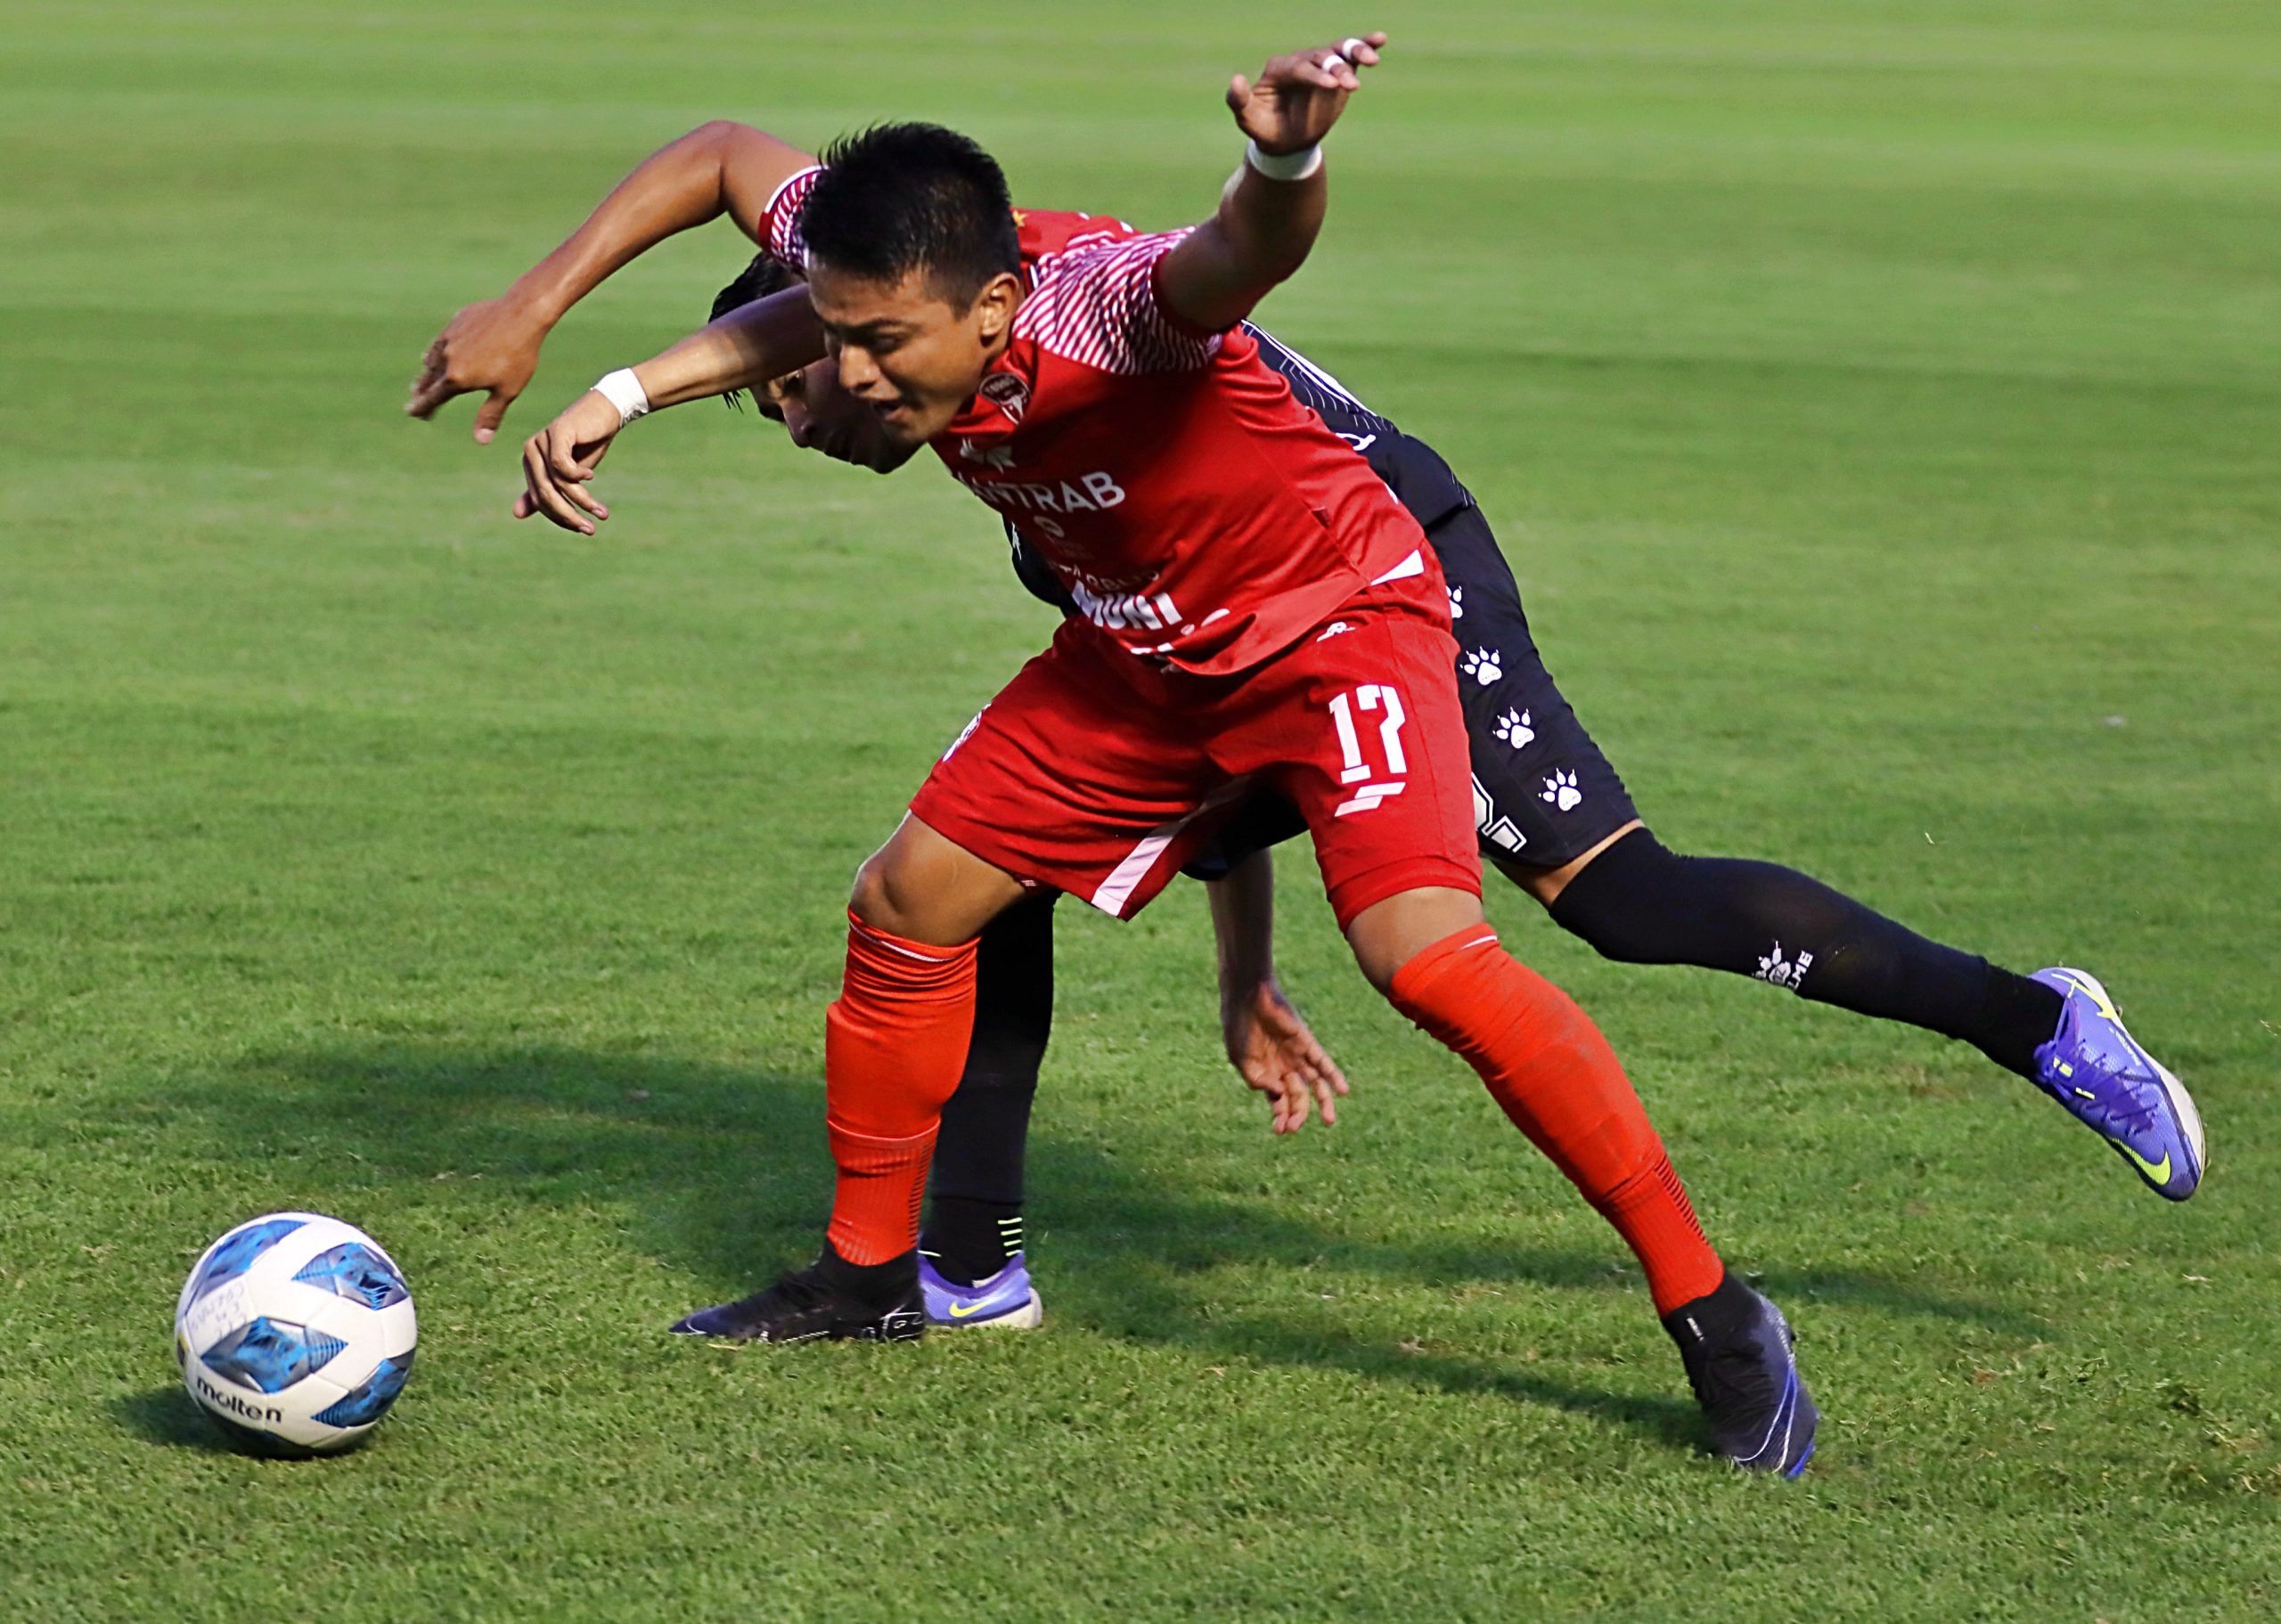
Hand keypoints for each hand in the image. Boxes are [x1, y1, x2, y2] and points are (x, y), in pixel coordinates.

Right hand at [407, 295, 548, 442]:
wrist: (521, 314)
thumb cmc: (518, 356)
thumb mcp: (507, 391)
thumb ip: (490, 415)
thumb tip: (481, 441)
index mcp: (457, 378)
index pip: (433, 398)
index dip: (422, 407)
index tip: (413, 413)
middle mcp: (447, 358)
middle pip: (428, 379)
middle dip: (421, 392)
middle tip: (414, 401)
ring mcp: (449, 338)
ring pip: (432, 358)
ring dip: (427, 371)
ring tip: (423, 377)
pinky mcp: (456, 322)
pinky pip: (441, 340)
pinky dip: (436, 350)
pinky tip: (437, 351)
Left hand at [513, 391, 622, 533]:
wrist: (606, 412)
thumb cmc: (588, 442)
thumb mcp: (568, 474)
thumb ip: (545, 491)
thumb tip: (515, 514)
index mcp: (531, 463)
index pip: (540, 500)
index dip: (560, 518)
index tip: (583, 528)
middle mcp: (530, 451)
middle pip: (545, 494)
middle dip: (569, 515)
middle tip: (590, 529)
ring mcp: (542, 440)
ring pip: (557, 482)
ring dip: (582, 500)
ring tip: (601, 512)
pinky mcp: (557, 431)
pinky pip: (562, 464)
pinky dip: (577, 475)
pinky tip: (590, 475)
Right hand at [1223, 976, 1348, 1134]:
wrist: (1247, 997)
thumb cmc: (1238, 1027)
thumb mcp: (1241, 1060)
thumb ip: (1256, 1080)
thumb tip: (1277, 1094)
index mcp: (1266, 1073)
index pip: (1278, 1101)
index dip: (1280, 1116)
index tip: (1281, 1130)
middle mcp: (1284, 1067)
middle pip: (1297, 1096)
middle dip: (1297, 1114)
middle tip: (1295, 1127)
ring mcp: (1296, 1055)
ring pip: (1315, 1083)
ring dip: (1323, 1102)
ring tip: (1329, 1120)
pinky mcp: (1306, 1042)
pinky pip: (1323, 1062)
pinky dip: (1333, 1076)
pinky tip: (1342, 1091)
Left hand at [1225, 32, 1386, 155]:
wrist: (1286, 140)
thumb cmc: (1265, 128)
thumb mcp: (1248, 120)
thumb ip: (1239, 101)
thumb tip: (1235, 80)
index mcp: (1280, 70)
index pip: (1299, 68)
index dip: (1316, 75)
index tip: (1332, 86)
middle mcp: (1301, 61)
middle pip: (1322, 58)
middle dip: (1338, 69)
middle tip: (1351, 86)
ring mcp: (1320, 64)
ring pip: (1338, 51)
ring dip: (1355, 52)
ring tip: (1372, 60)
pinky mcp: (1336, 70)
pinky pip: (1350, 54)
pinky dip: (1365, 44)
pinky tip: (1380, 39)